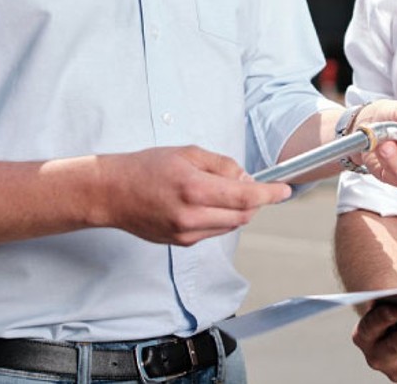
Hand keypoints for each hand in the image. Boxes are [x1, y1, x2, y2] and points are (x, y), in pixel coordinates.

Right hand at [98, 146, 289, 245]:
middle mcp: (192, 216)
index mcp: (194, 189)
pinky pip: (213, 231)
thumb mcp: (187, 153)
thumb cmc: (146, 168)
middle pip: (243, 215)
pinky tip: (203, 204)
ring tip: (218, 191)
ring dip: (237, 210)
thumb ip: (221, 165)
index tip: (285, 191)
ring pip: (230, 225)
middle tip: (250, 185)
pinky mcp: (181, 242)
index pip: (246, 196)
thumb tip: (246, 178)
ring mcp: (186, 233)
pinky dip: (219, 218)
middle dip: (254, 201)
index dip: (270, 194)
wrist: (112, 193)